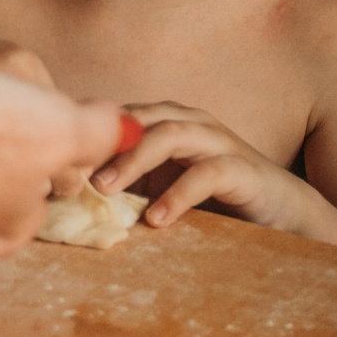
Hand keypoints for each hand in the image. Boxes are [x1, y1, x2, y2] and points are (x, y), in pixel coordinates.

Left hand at [90, 101, 313, 232]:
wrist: (280, 210)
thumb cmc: (214, 197)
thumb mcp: (163, 186)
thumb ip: (128, 183)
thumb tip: (72, 196)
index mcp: (169, 122)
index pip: (121, 118)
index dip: (89, 134)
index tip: (57, 160)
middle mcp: (192, 123)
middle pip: (140, 118)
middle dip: (104, 143)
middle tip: (73, 174)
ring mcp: (218, 142)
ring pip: (171, 134)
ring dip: (134, 160)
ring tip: (106, 191)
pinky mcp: (242, 169)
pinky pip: (207, 174)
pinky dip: (178, 195)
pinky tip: (156, 219)